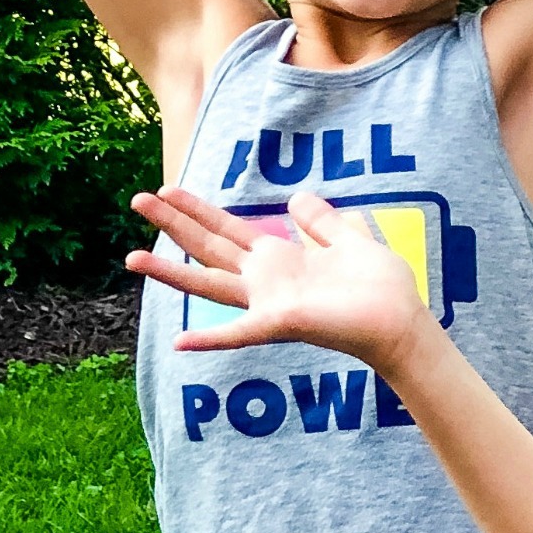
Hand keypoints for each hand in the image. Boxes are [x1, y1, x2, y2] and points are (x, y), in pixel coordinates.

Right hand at [125, 187, 429, 374]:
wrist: (401, 321)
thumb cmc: (382, 287)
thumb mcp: (352, 238)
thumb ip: (323, 221)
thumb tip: (296, 198)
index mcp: (281, 258)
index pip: (229, 228)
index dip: (198, 209)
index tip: (167, 189)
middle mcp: (267, 280)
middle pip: (208, 246)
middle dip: (172, 224)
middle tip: (135, 200)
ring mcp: (268, 303)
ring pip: (208, 284)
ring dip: (169, 272)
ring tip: (131, 258)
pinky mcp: (279, 323)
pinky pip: (238, 334)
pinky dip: (210, 339)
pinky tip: (179, 342)